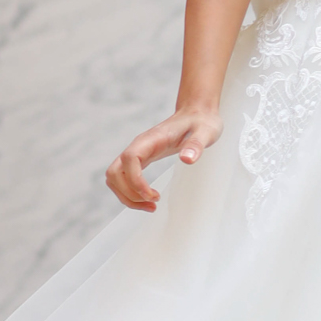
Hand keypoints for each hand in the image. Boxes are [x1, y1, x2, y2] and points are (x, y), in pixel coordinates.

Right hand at [105, 109, 222, 210]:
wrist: (196, 114)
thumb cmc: (200, 122)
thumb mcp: (206, 132)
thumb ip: (196, 144)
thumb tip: (187, 160)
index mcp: (150, 139)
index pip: (130, 159)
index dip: (135, 181)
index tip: (153, 195)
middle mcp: (138, 146)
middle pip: (114, 172)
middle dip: (129, 194)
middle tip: (152, 204)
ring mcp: (136, 153)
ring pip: (114, 178)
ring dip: (127, 196)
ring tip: (150, 206)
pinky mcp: (140, 159)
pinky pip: (123, 178)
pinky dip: (130, 193)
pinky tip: (148, 198)